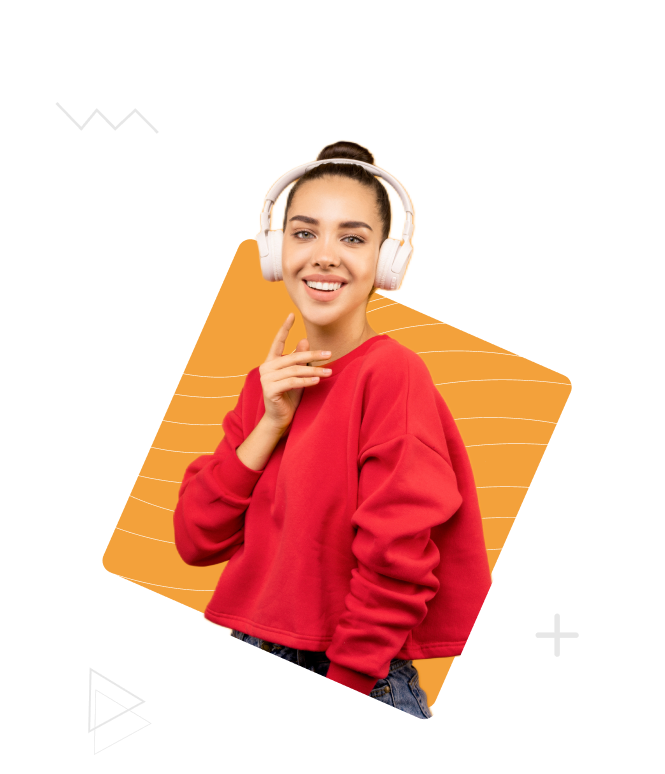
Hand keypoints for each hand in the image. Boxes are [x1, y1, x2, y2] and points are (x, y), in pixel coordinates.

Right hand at [259, 313, 331, 432]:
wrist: (280, 419)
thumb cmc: (289, 396)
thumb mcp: (297, 375)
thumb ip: (299, 359)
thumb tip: (304, 339)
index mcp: (271, 362)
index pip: (277, 342)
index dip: (284, 328)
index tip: (291, 314)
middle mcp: (266, 368)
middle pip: (293, 357)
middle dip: (313, 355)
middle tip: (329, 354)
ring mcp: (266, 379)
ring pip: (294, 370)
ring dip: (314, 370)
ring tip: (329, 372)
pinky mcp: (270, 390)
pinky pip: (292, 382)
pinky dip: (306, 381)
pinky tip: (318, 381)